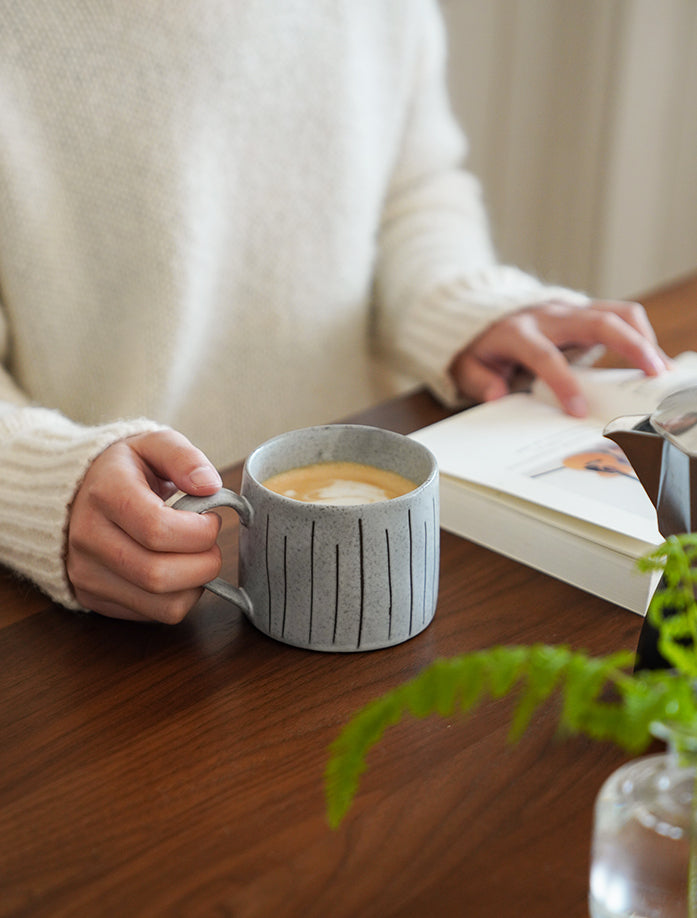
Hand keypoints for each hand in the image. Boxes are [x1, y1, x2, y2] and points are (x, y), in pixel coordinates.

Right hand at [67, 429, 223, 622]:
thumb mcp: (153, 444)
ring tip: (195, 558)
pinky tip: (176, 572)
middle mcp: (88, 537)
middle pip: (158, 574)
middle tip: (210, 545)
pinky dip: (177, 599)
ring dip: (195, 586)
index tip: (211, 520)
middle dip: (204, 564)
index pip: (157, 529)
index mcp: (105, 493)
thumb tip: (209, 486)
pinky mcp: (92, 596)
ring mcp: (86, 571)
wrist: (74, 492)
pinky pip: (152, 615)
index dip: (199, 532)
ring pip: (160, 604)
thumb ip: (183, 457)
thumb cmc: (124, 469)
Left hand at [451, 299, 669, 416]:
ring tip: (660, 369)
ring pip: (616, 312)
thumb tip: (497, 395)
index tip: (579, 411)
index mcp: (518, 331)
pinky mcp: (585, 310)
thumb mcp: (467, 365)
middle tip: (654, 373)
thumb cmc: (481, 346)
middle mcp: (549, 315)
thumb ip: (479, 381)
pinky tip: (650, 360)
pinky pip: (619, 315)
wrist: (483, 314)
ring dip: (643, 338)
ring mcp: (570, 309)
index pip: (545, 356)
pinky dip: (639, 334)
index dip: (563, 383)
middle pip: (597, 322)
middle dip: (629, 345)